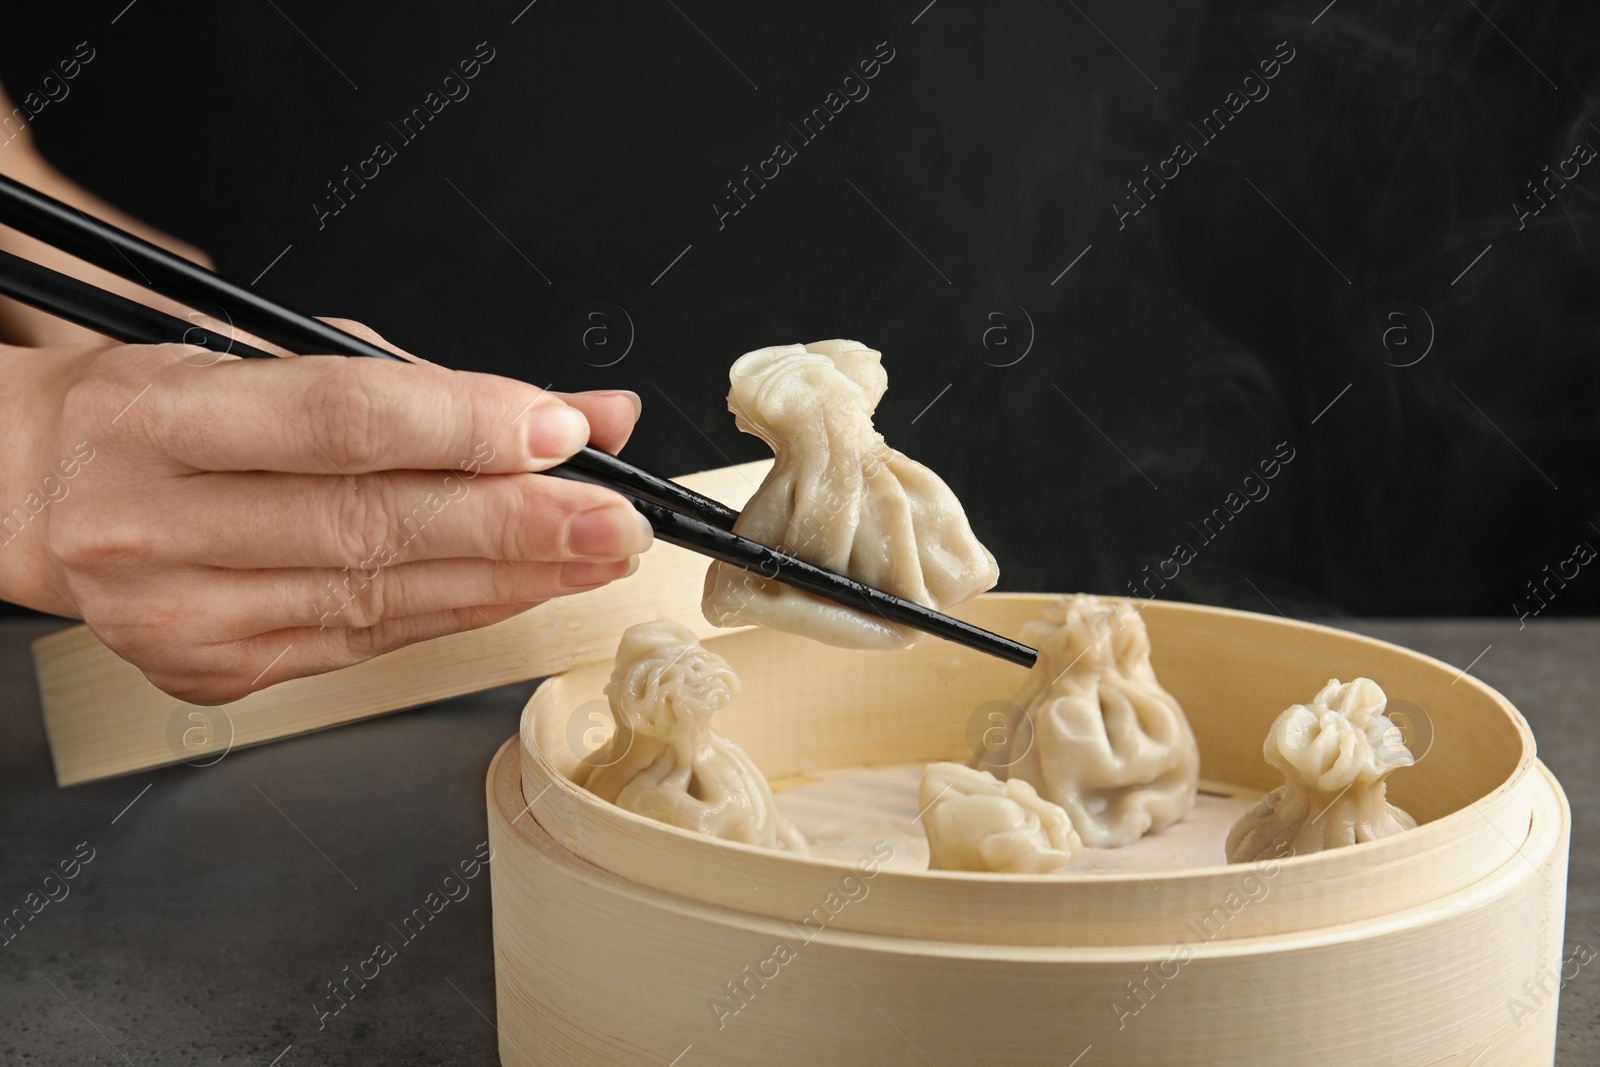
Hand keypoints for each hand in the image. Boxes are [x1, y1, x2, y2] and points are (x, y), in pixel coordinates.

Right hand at [0, 328, 650, 702]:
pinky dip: (460, 611)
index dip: (468, 429)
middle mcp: (154, 525)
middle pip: (376, 526)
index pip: (342, 424)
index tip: (564, 432)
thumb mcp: (270, 356)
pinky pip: (368, 640)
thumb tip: (573, 414)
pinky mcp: (213, 671)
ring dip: (511, 577)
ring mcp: (180, 614)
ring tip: (593, 553)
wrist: (41, 492)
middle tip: (614, 518)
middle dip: (520, 524)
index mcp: (155, 420)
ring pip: (383, 596)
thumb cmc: (161, 412)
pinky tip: (520, 588)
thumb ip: (426, 385)